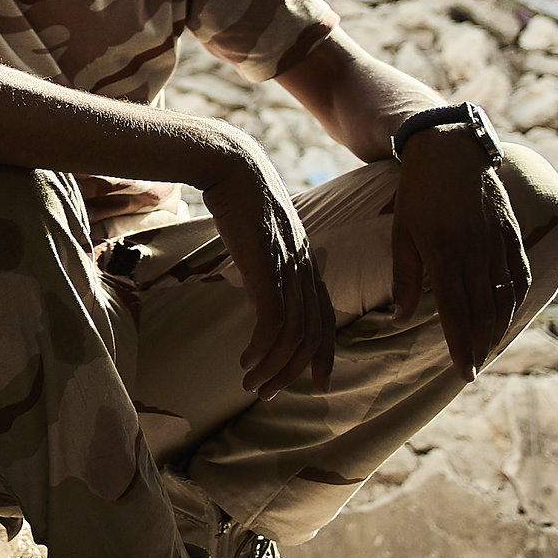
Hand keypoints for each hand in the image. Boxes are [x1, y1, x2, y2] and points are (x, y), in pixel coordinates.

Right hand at [200, 141, 335, 400]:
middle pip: (313, 333)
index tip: (319, 381)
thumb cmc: (239, 196)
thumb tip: (258, 297)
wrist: (231, 164)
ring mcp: (287, 268)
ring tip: (252, 385)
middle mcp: (304, 268)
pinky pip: (272, 322)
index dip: (325, 351)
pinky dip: (262, 349)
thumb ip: (265, 268)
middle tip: (269, 393)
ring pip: (293, 334)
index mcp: (305, 261)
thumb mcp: (260, 238)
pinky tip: (246, 361)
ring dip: (274, 367)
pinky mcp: (266, 268)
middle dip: (295, 370)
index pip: (325, 315)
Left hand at [389, 127, 531, 379]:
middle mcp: (475, 252)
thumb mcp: (401, 234)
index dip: (460, 345)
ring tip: (488, 350)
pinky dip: (518, 300)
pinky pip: (520, 274)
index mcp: (444, 254)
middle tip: (475, 371)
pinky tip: (509, 316)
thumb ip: (404, 279)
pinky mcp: (511, 232)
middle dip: (480, 346)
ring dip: (499, 328)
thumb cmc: (418, 194)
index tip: (464, 373)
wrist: (451, 150)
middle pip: (484, 311)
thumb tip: (400, 320)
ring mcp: (497, 242)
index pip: (455, 312)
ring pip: (505, 297)